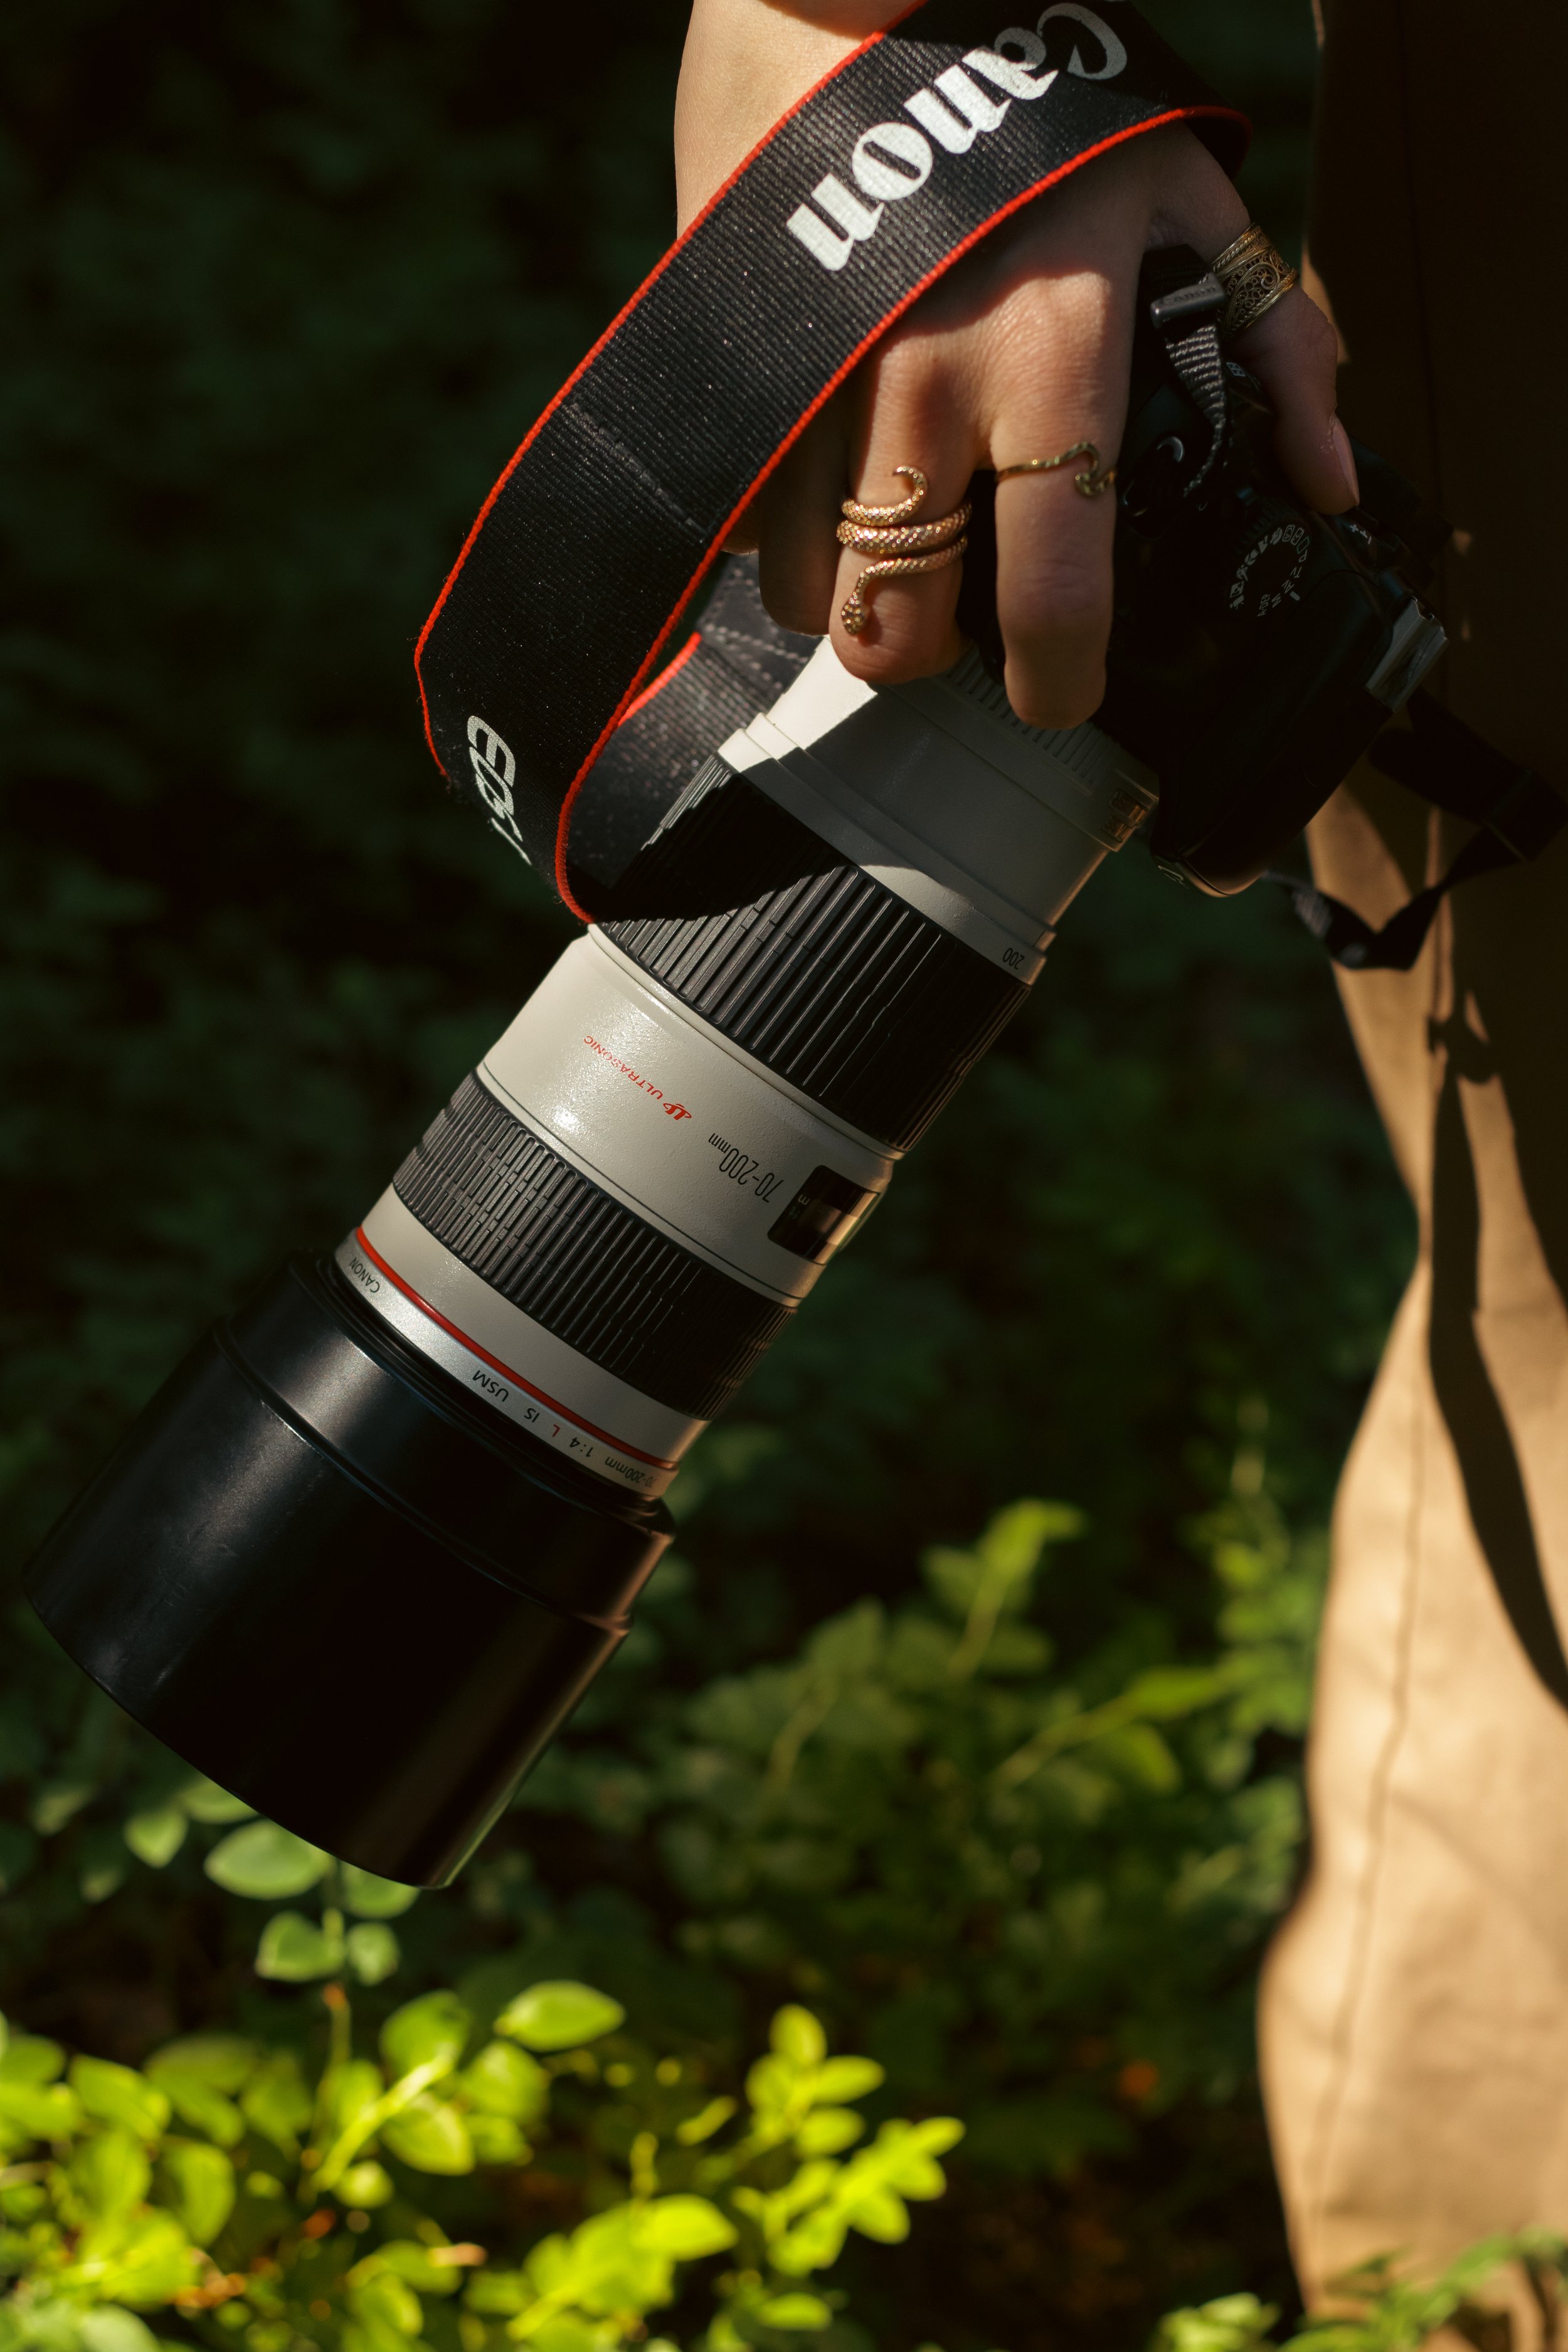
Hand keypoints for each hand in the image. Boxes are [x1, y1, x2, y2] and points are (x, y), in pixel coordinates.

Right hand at [676, 0, 1353, 729]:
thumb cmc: (1044, 100)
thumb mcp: (1186, 201)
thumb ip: (1273, 346)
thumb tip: (1326, 483)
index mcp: (1049, 366)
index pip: (1052, 598)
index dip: (1059, 685)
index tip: (1062, 696)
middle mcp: (921, 397)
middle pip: (897, 631)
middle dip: (931, 663)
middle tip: (961, 632)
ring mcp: (812, 393)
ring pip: (807, 595)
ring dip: (853, 603)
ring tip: (893, 558)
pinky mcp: (739, 373)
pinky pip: (744, 517)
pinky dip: (783, 535)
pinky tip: (825, 495)